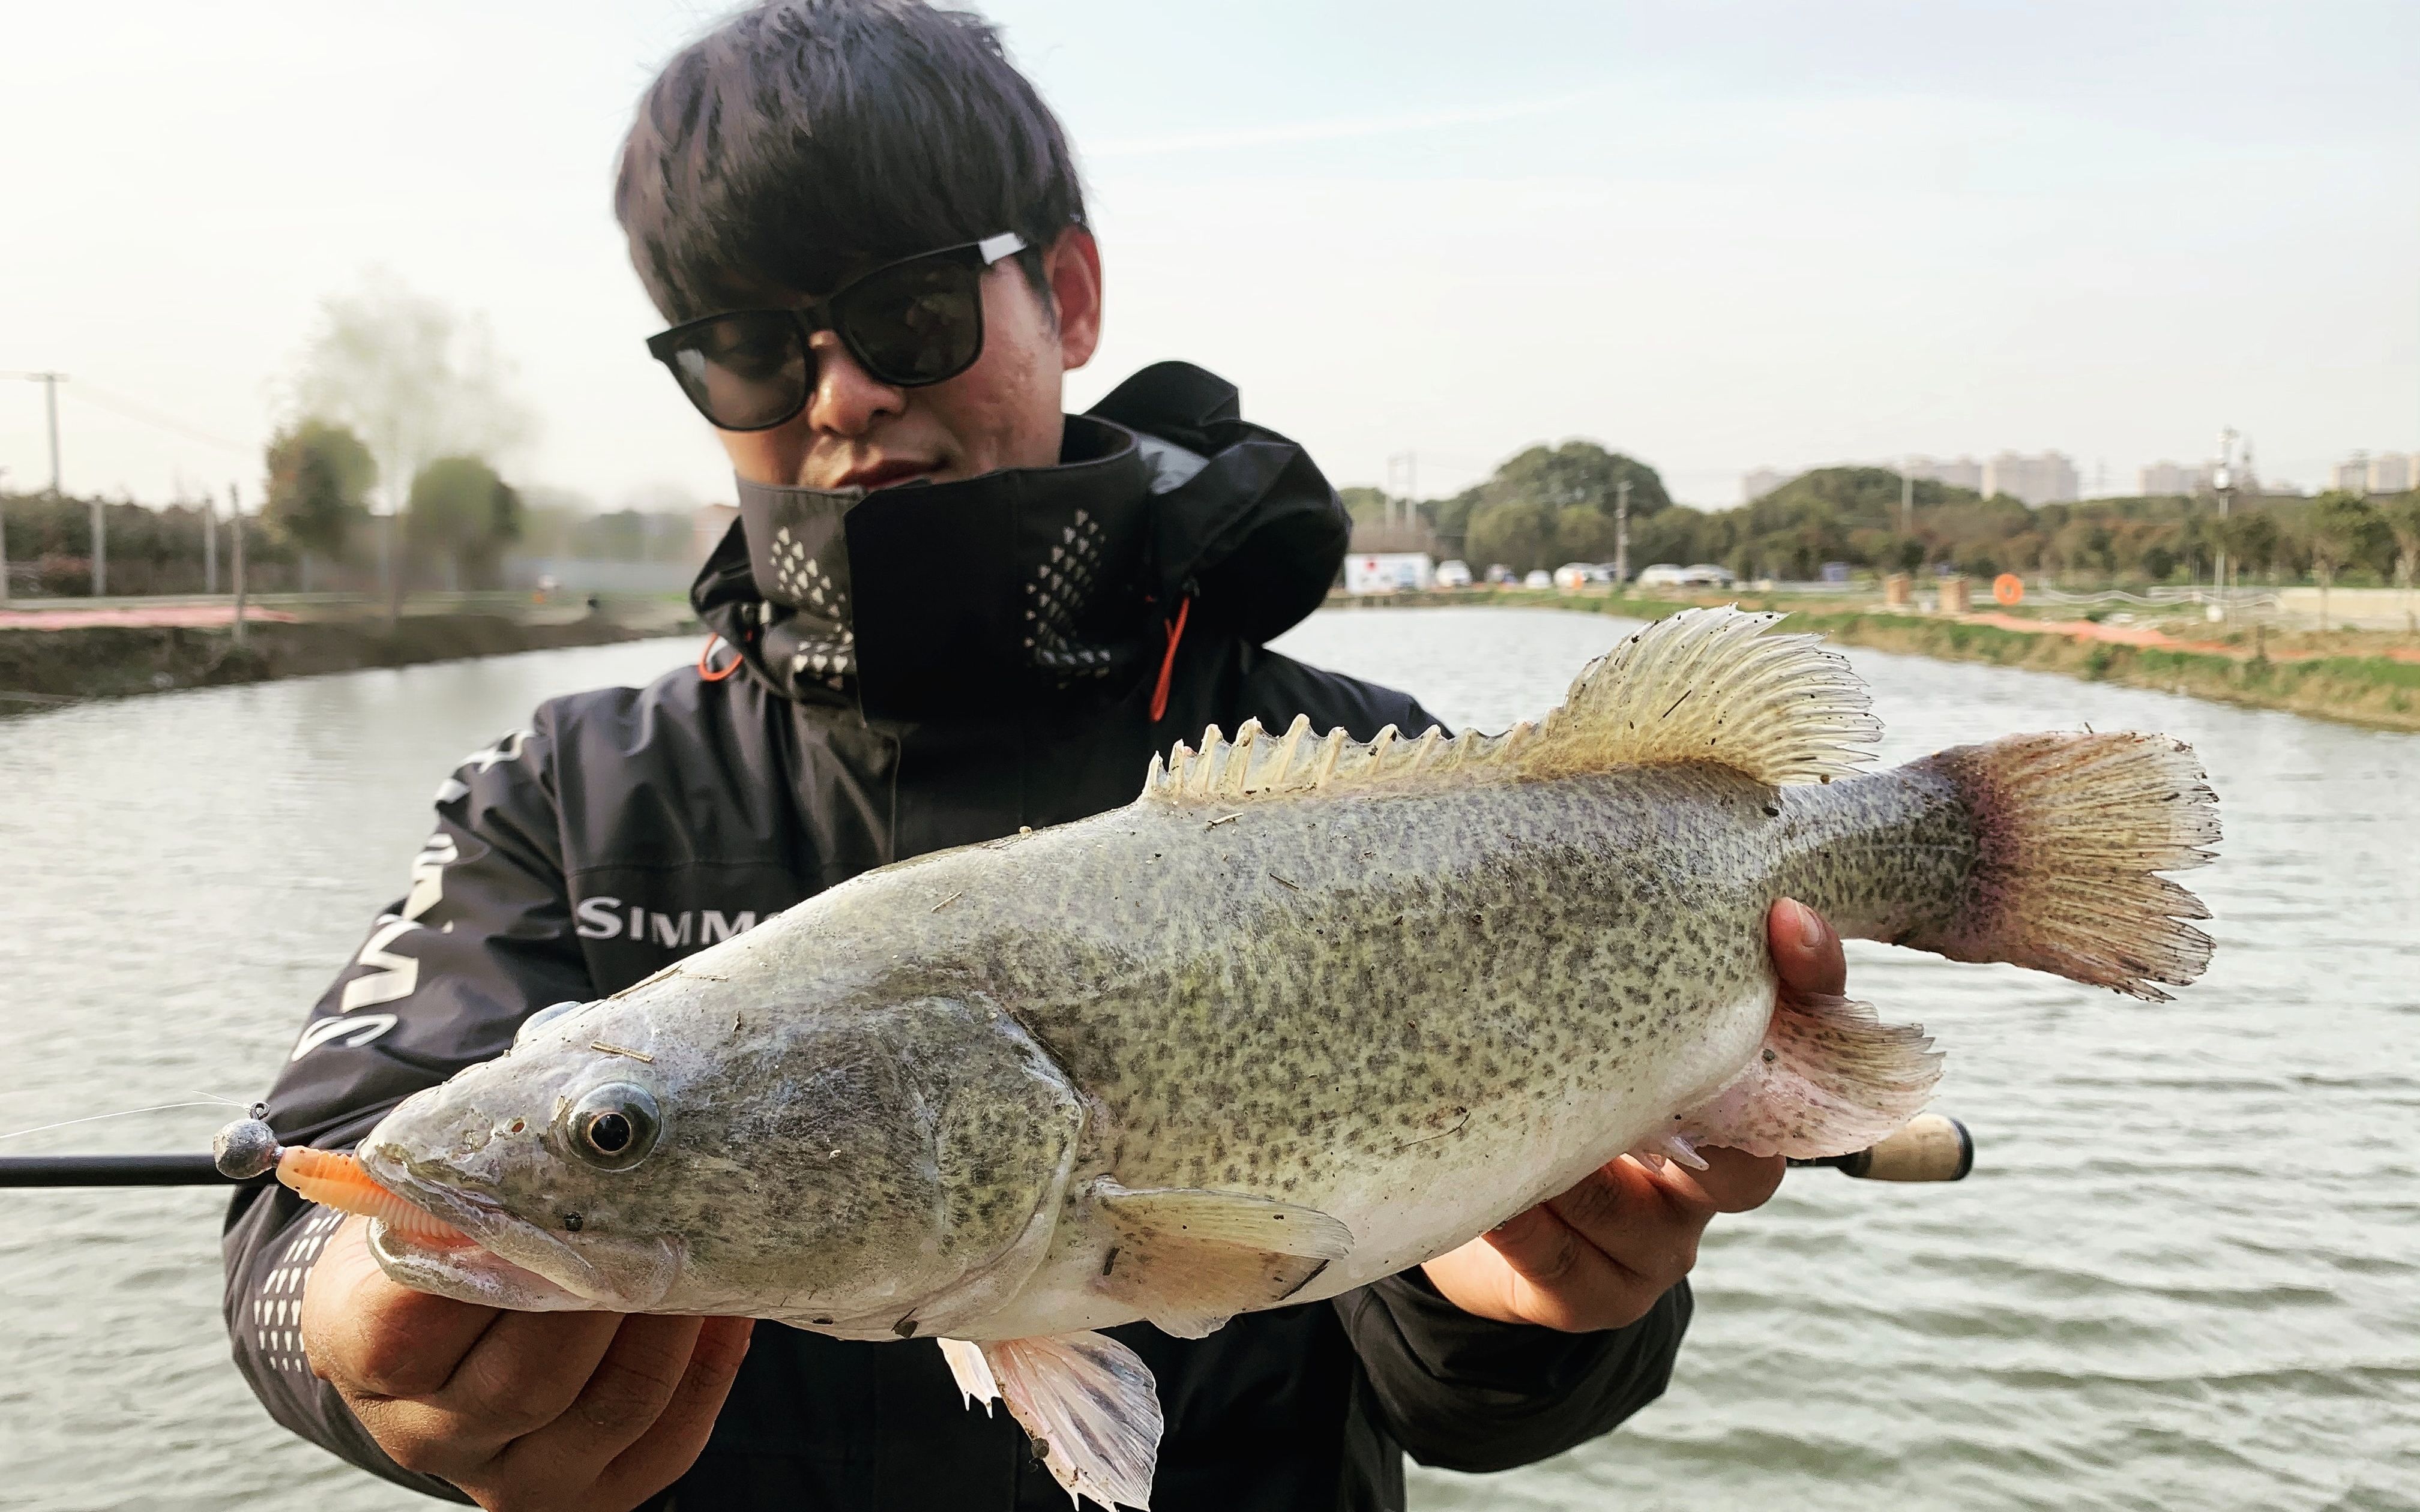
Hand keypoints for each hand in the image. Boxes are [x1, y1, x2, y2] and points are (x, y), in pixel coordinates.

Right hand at [299, 1215, 753, 1510]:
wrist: (423, 1330)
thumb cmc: (429, 1243)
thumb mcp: (411, 1203)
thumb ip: (458, 1181)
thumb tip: (563, 1138)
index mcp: (364, 1354)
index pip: (423, 1319)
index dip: (503, 1257)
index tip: (563, 1198)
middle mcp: (429, 1435)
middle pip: (532, 1376)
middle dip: (610, 1291)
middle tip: (662, 1217)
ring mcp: (509, 1478)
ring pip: (613, 1408)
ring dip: (673, 1327)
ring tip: (703, 1254)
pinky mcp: (585, 1497)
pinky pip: (667, 1440)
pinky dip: (707, 1367)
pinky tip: (725, 1305)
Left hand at [1421, 897, 1842, 1329]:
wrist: (1468, 1204)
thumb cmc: (1532, 1077)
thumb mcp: (1573, 1012)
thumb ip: (1601, 960)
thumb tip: (1582, 844)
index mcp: (1730, 1088)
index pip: (1808, 1035)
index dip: (1811, 981)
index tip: (1788, 915)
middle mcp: (1713, 1170)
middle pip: (1761, 1146)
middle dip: (1708, 1090)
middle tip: (1659, 1042)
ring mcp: (1661, 1242)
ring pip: (1642, 1200)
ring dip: (1583, 1153)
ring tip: (1523, 1103)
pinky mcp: (1597, 1294)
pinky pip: (1564, 1255)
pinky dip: (1523, 1218)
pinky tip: (1492, 1194)